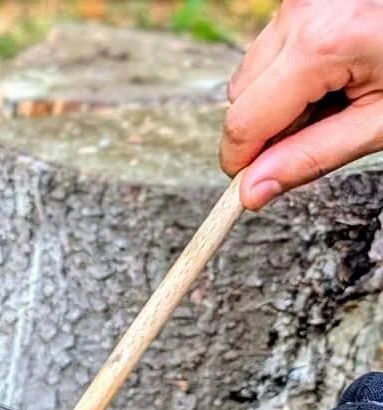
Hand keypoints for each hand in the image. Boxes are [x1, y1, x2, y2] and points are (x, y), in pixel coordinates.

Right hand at [221, 0, 382, 209]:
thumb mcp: (381, 123)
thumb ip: (311, 158)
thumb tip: (252, 192)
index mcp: (321, 45)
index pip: (243, 123)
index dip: (244, 162)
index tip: (257, 185)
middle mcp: (302, 12)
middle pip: (239, 96)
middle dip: (266, 126)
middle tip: (321, 131)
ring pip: (251, 71)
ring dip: (279, 96)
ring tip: (338, 93)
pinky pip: (275, 46)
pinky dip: (294, 69)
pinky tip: (339, 68)